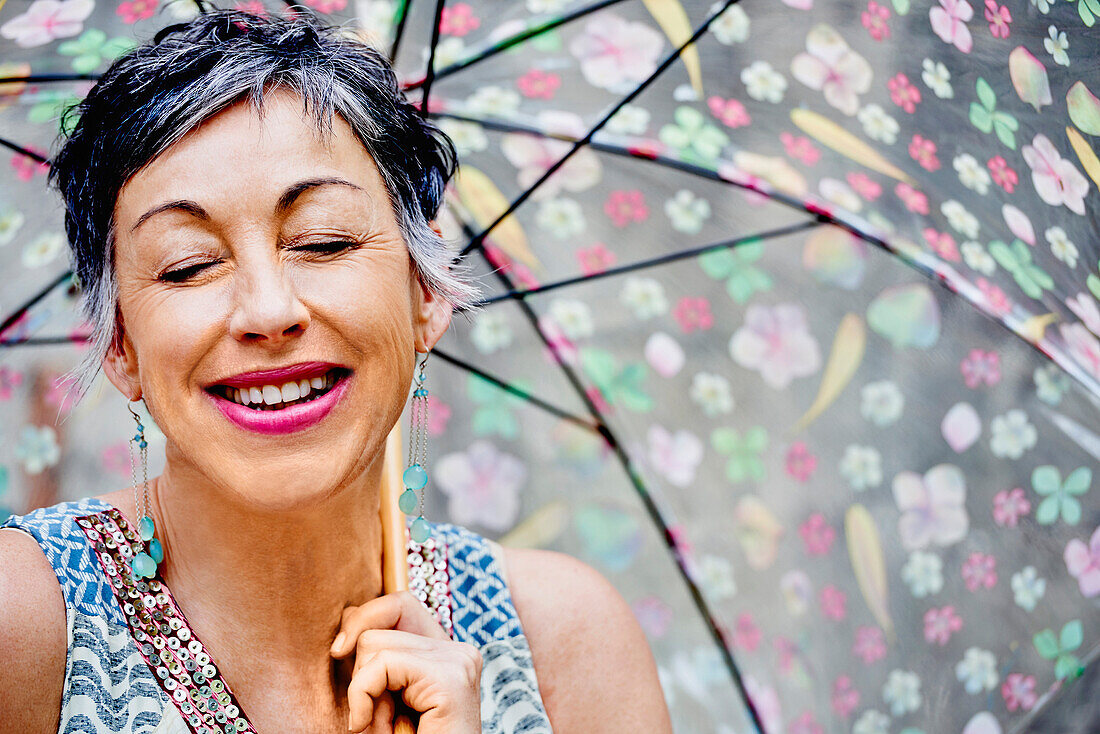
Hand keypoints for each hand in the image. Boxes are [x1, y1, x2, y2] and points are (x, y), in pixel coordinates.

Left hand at [331, 591, 482, 733]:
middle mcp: (459, 652)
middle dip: (363, 675)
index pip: (399, 605)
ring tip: (386, 727)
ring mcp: (459, 662)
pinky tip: (374, 727)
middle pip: (380, 626)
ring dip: (364, 693)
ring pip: (375, 645)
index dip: (364, 619)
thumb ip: (375, 659)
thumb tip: (349, 613)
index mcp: (446, 653)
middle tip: (379, 717)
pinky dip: (363, 697)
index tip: (339, 652)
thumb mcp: (383, 696)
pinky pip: (382, 665)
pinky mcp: (451, 679)